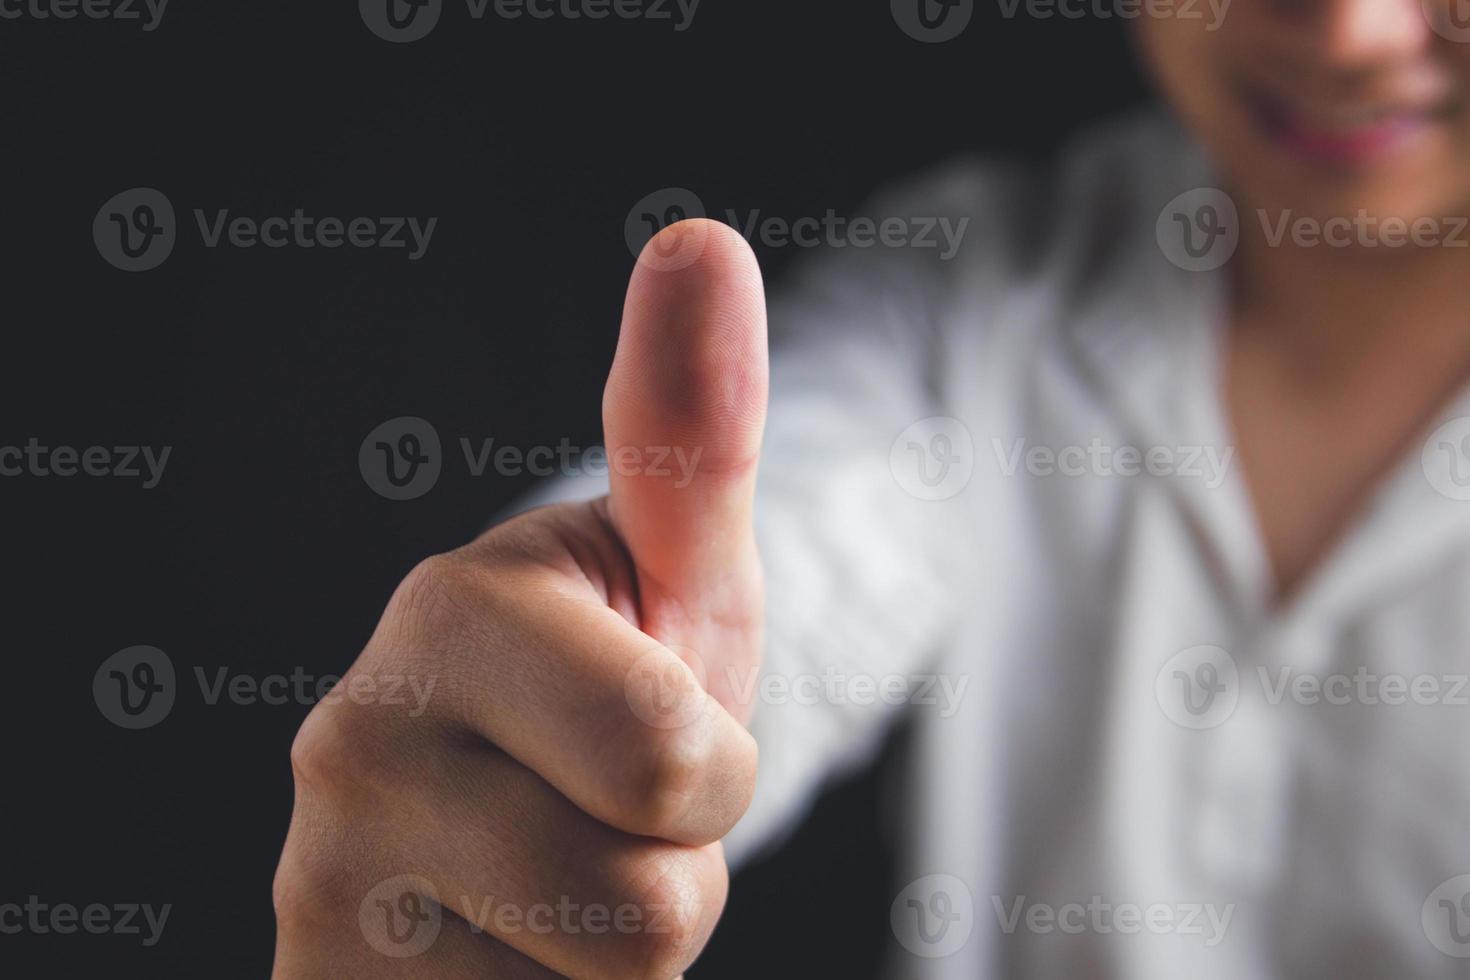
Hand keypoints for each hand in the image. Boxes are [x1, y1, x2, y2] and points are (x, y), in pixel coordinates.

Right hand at [271, 219, 768, 978]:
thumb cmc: (616, 678)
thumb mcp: (672, 570)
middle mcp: (349, 749)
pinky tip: (500, 953)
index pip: (674, 765)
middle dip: (668, 871)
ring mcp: (320, 896)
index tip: (652, 733)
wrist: (505, 814)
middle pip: (646, 911)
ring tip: (555, 879)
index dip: (709, 774)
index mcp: (450, 612)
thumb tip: (703, 237)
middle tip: (608, 815)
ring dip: (614, 952)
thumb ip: (689, 428)